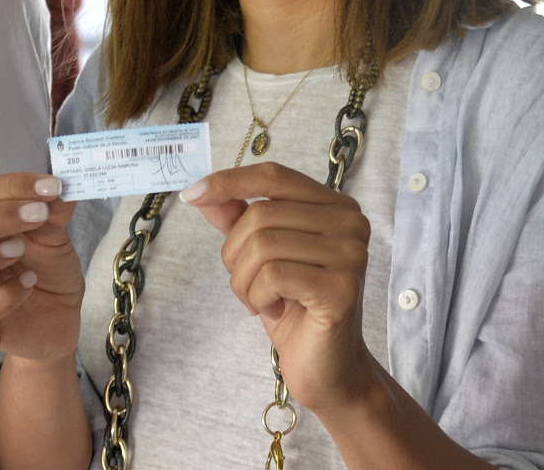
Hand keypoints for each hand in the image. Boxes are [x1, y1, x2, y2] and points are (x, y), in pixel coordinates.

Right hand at [0, 173, 81, 361]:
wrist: (60, 318)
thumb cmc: (45, 270)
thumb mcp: (54, 236)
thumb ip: (52, 213)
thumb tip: (57, 190)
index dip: (11, 186)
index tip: (50, 187)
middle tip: (39, 215)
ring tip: (19, 250)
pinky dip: (2, 297)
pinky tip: (27, 284)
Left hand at [180, 162, 379, 415]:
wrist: (327, 368)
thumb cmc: (293, 306)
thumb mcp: (259, 256)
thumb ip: (236, 218)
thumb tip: (200, 190)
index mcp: (334, 205)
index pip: (274, 176)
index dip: (229, 181)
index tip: (191, 194)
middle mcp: (350, 222)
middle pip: (261, 214)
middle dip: (235, 254)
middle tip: (245, 285)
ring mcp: (351, 254)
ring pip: (262, 244)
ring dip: (244, 280)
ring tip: (259, 300)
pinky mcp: (343, 287)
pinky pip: (273, 275)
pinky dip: (258, 296)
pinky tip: (275, 311)